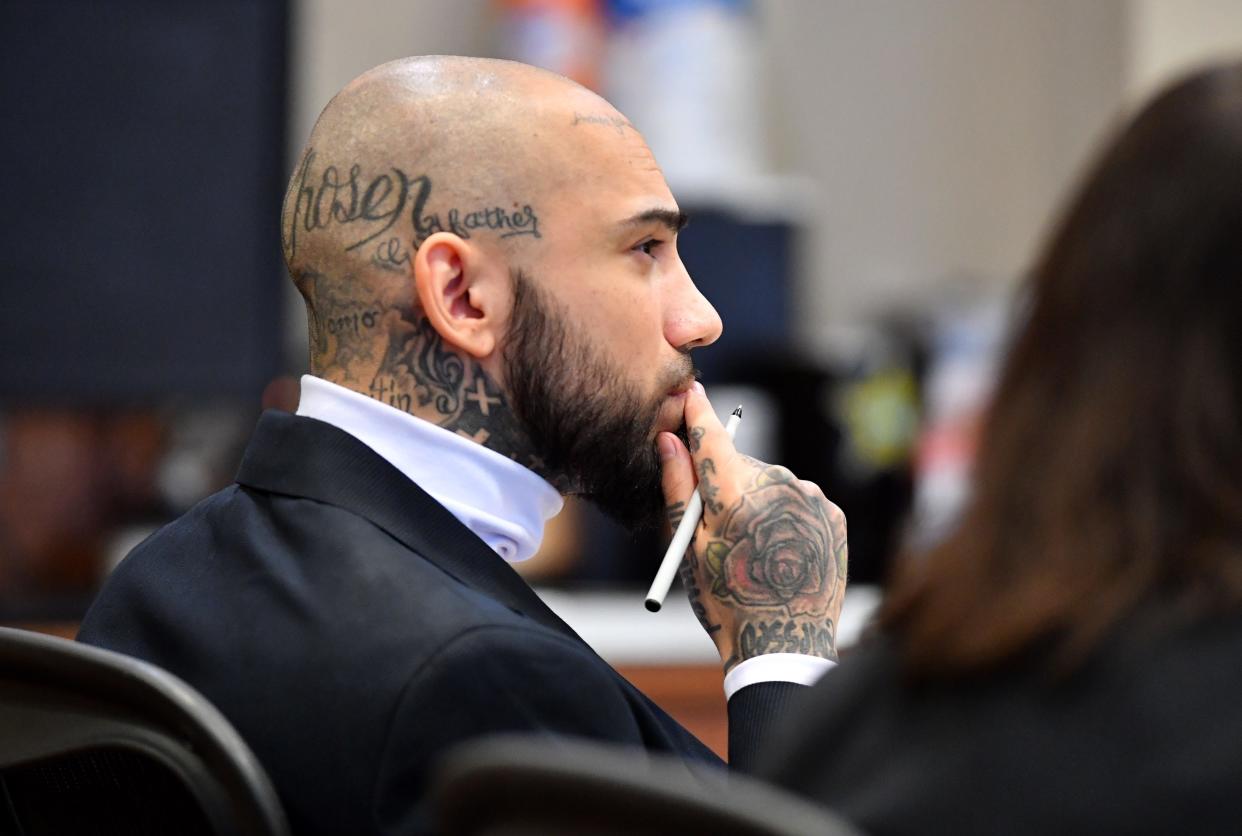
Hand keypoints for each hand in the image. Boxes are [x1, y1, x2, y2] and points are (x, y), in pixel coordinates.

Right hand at [658, 385, 847, 672]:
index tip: (690, 388)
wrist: (785, 646)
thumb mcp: (691, 547)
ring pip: (771, 483)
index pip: (712, 436)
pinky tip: (780, 550)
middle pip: (741, 463)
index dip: (698, 410)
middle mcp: (777, 487)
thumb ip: (680, 487)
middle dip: (726, 481)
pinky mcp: (832, 513)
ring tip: (754, 549)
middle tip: (719, 526)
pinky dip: (785, 515)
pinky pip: (798, 500)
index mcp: (734, 495)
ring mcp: (809, 499)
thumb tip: (668, 438)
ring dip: (757, 501)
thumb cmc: (725, 601)